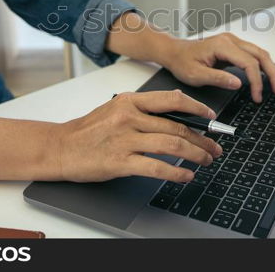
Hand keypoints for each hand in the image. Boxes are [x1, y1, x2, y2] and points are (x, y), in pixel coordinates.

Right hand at [54, 90, 222, 183]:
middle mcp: (130, 117)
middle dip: (201, 139)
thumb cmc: (89, 130)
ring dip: (195, 154)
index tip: (210, 117)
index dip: (197, 108)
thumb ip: (144, 108)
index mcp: (131, 101)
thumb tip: (176, 108)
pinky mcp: (121, 162)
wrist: (61, 147)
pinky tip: (185, 175)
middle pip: (177, 126)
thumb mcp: (116, 108)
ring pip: (172, 145)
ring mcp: (125, 139)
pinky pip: (157, 167)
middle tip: (213, 147)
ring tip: (205, 161)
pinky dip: (176, 173)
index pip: (172, 100)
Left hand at [161, 33, 274, 102]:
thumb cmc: (183, 62)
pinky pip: (255, 56)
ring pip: (260, 55)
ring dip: (273, 70)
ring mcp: (234, 42)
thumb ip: (218, 79)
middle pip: (260, 56)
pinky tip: (272, 77)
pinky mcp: (234, 47)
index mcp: (222, 46)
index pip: (249, 62)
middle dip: (273, 74)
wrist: (175, 52)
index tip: (258, 96)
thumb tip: (238, 84)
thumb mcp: (196, 75)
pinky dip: (265, 67)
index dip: (257, 81)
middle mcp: (231, 40)